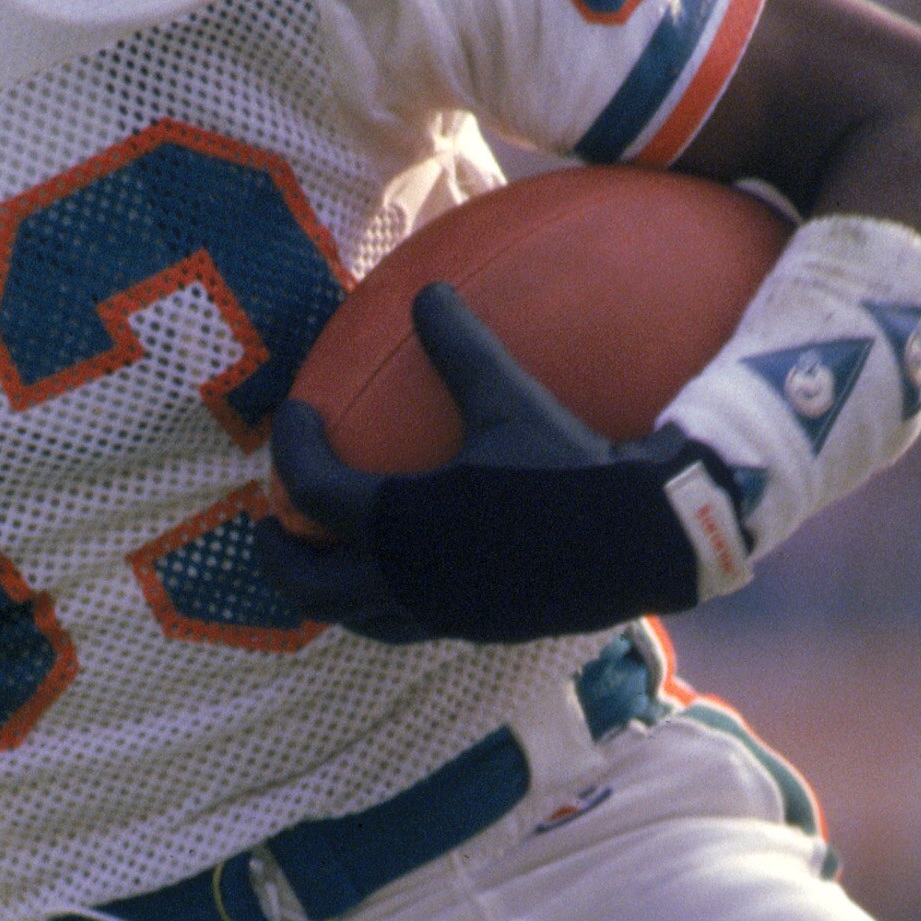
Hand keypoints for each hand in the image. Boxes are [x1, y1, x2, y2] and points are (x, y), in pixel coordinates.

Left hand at [256, 282, 730, 643]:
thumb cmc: (573, 468)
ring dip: (331, 590)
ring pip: (359, 619)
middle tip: (273, 524)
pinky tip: (406, 569)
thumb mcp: (510, 399)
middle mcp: (408, 581)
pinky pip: (408, 625)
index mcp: (400, 524)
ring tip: (329, 557)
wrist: (646, 539)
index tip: (294, 421)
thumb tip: (426, 291)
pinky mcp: (479, 630)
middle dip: (281, 557)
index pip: (312, 491)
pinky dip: (384, 602)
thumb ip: (460, 347)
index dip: (291, 451)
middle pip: (312, 588)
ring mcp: (442, 614)